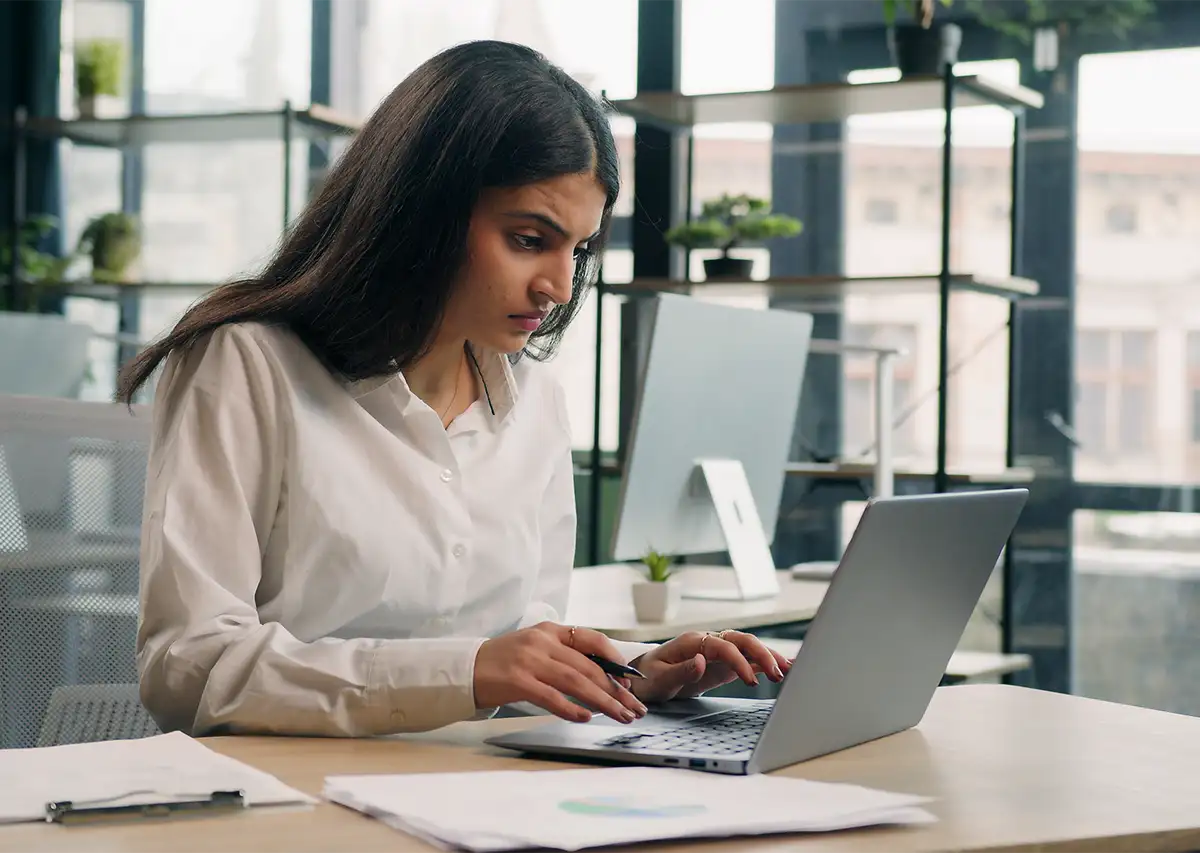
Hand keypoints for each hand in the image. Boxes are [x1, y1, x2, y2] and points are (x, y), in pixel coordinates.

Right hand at [473, 622, 647, 723]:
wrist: (465, 668)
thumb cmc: (505, 662)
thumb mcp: (537, 648)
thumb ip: (564, 656)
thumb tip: (603, 678)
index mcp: (550, 630)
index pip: (593, 639)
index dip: (616, 660)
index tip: (631, 682)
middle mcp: (542, 641)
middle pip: (589, 666)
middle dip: (616, 690)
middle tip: (634, 708)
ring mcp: (529, 659)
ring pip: (576, 681)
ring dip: (602, 701)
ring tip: (619, 716)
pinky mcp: (516, 680)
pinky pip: (551, 696)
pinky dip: (570, 708)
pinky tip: (585, 717)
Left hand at [628, 630, 791, 703]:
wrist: (642, 681)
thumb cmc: (648, 678)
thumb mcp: (659, 678)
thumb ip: (681, 670)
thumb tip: (702, 661)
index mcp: (693, 642)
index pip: (724, 646)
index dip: (738, 661)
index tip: (749, 680)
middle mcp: (709, 643)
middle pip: (742, 641)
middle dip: (762, 654)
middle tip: (778, 674)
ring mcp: (717, 653)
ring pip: (749, 648)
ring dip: (769, 657)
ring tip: (790, 670)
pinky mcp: (722, 665)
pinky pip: (747, 661)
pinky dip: (765, 664)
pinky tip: (783, 668)